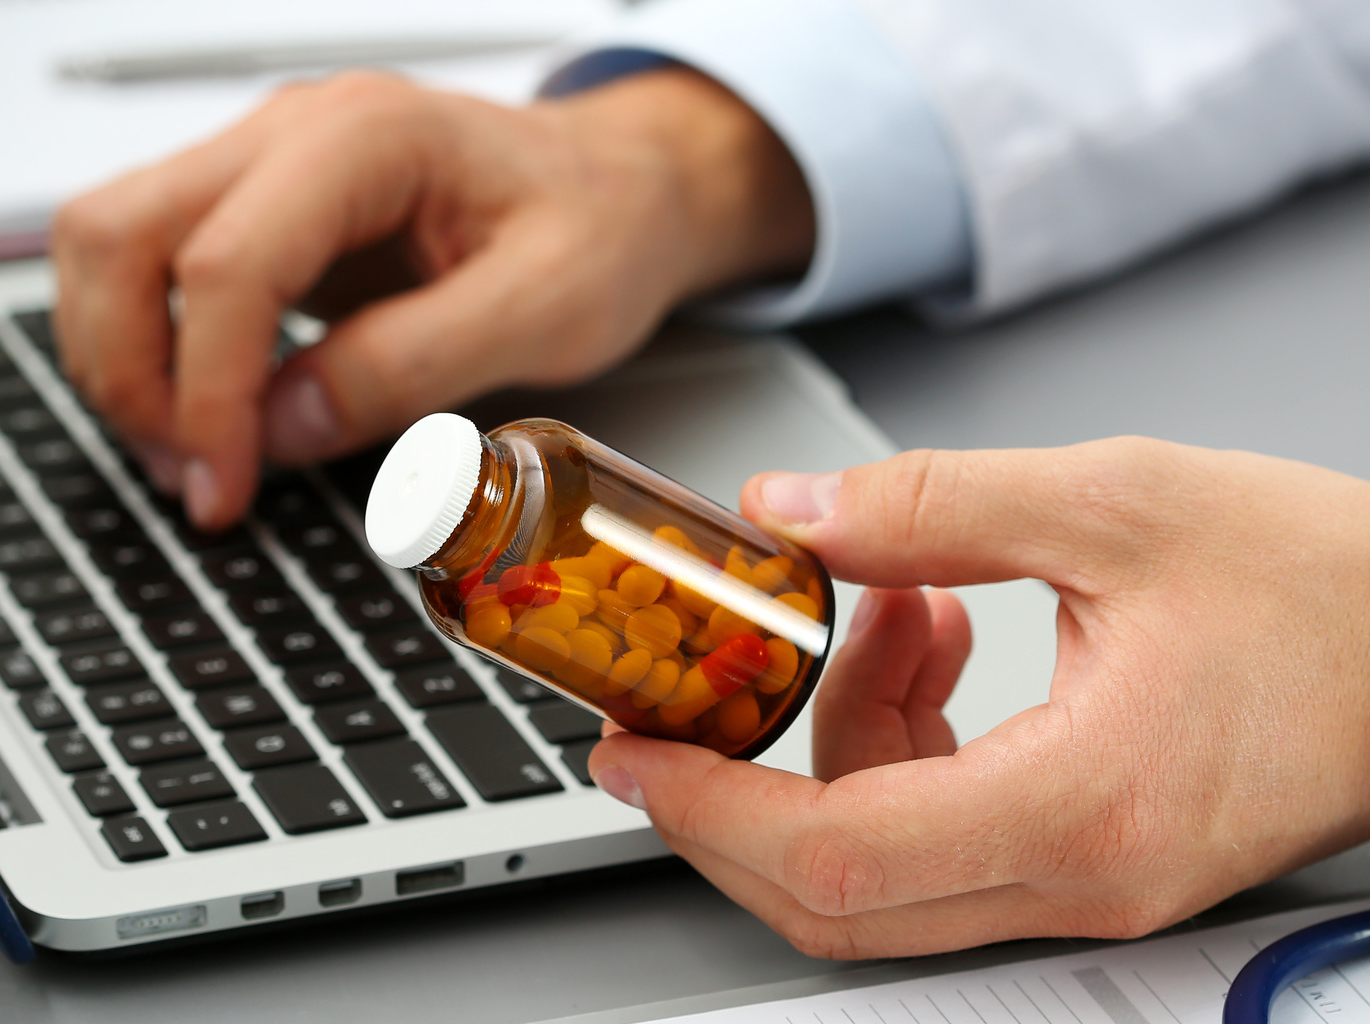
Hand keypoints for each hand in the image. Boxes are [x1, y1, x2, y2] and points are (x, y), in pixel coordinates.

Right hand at [51, 69, 812, 528]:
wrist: (621, 189)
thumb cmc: (600, 228)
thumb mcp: (545, 311)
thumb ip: (412, 366)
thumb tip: (281, 428)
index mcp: (368, 139)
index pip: (227, 263)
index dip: (206, 391)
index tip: (225, 482)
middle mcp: (294, 134)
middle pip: (118, 232)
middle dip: (128, 372)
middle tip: (194, 477)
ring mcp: (268, 166)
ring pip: (112, 243)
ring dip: (123, 361)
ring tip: (195, 459)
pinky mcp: (265, 213)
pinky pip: (157, 269)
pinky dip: (157, 350)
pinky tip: (212, 418)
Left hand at [589, 438, 1369, 957]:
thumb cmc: (1326, 589)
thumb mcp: (1115, 500)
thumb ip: (930, 505)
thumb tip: (793, 514)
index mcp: (1081, 801)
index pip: (837, 854)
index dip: (711, 811)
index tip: (636, 758)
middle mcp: (1080, 872)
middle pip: (837, 892)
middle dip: (738, 797)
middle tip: (691, 703)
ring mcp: (1087, 879)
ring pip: (885, 860)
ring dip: (843, 733)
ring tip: (893, 607)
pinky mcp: (1091, 855)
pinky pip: (944, 833)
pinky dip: (904, 743)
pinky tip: (935, 641)